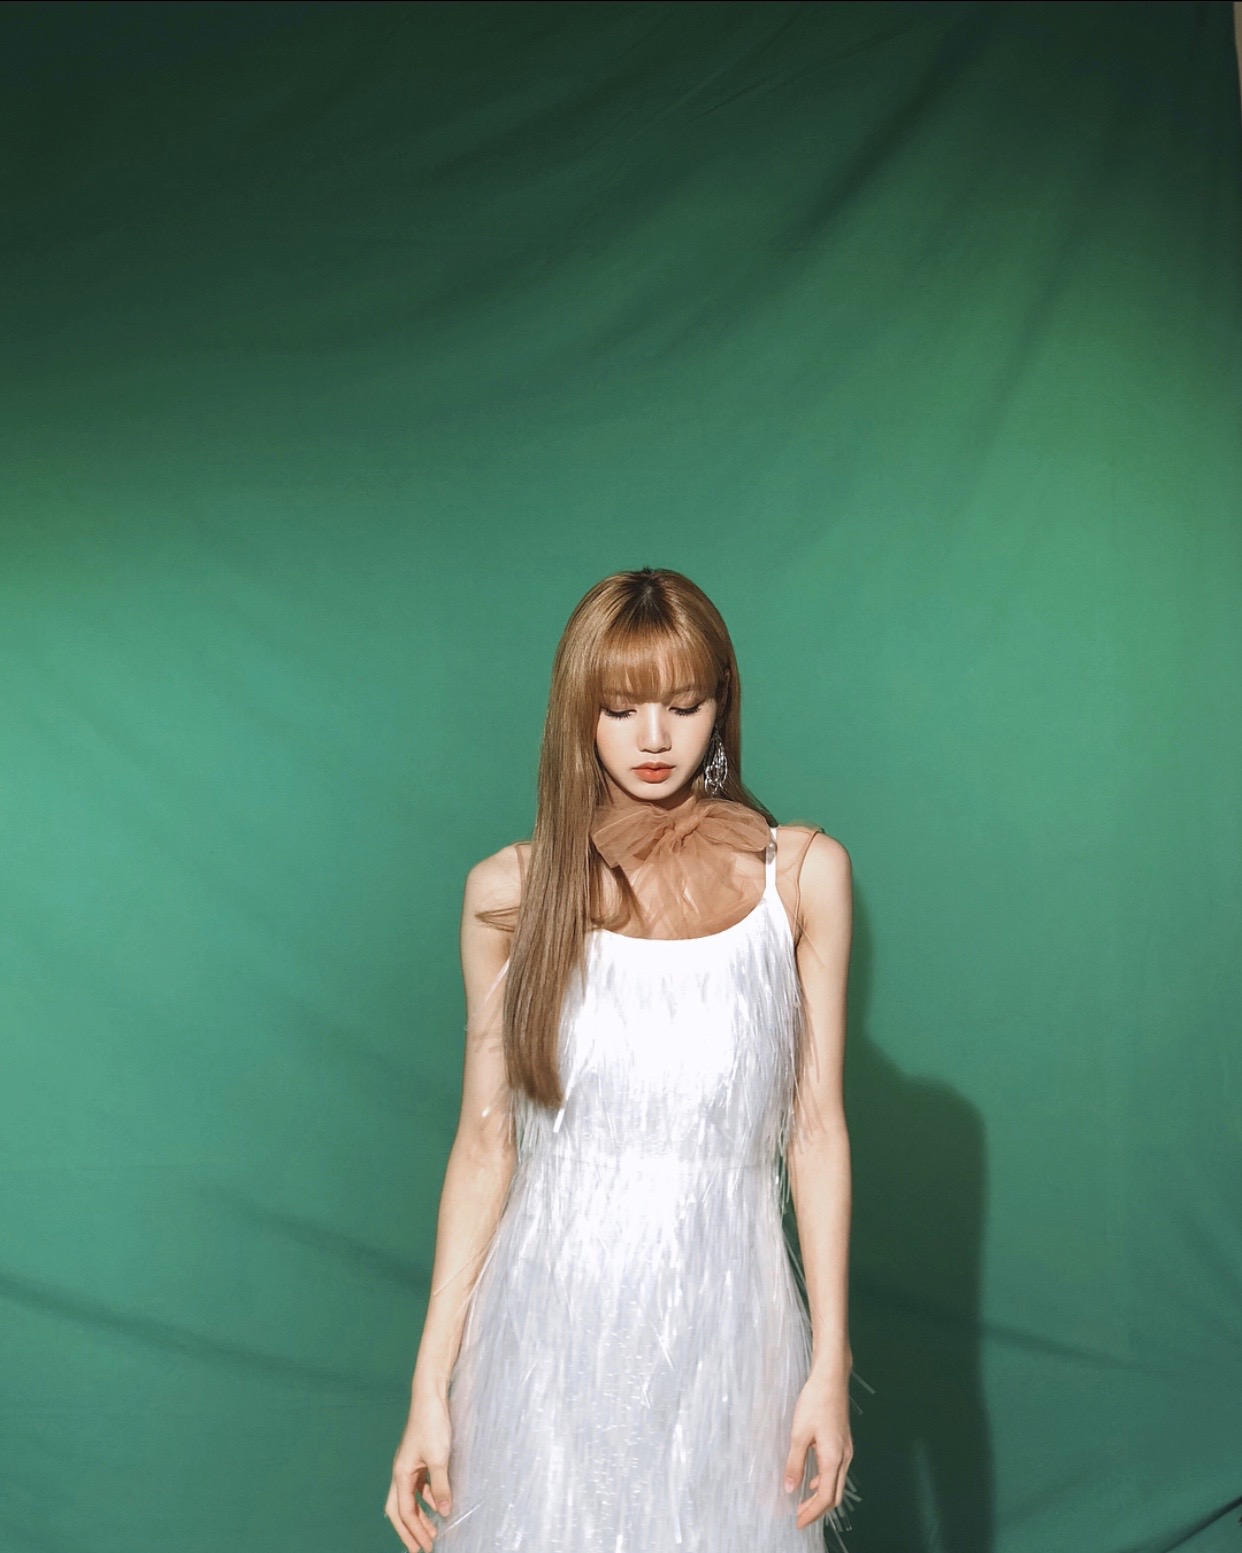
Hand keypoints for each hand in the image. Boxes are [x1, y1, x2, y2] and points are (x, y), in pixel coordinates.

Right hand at [385, 1391, 453, 1551]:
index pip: (404, 1511)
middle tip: (420, 1547)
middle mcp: (401, 1471)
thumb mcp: (439, 1458)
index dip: (415, 1531)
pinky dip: (427, 1498)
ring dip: (420, 1515)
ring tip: (433, 1531)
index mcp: (400, 1473)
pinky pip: (420, 1485)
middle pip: (399, 1508)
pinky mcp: (420, 1457)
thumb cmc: (432, 1423)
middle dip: (409, 1530)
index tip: (425, 1547)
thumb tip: (444, 1513)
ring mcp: (410, 1464)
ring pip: (410, 1497)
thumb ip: (440, 1487)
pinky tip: (439, 1504)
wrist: (431, 1395)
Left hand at [783, 1364, 853, 1531]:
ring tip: (803, 1504)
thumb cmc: (814, 1402)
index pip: (825, 1497)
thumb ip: (794, 1463)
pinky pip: (836, 1470)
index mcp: (834, 1458)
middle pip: (834, 1495)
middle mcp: (844, 1457)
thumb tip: (790, 1489)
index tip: (798, 1523)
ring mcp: (846, 1450)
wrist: (831, 1378)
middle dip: (817, 1510)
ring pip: (837, 1483)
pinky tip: (812, 1480)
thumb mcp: (799, 1433)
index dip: (811, 1513)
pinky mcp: (843, 1442)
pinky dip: (824, 1481)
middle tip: (800, 1518)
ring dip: (821, 1497)